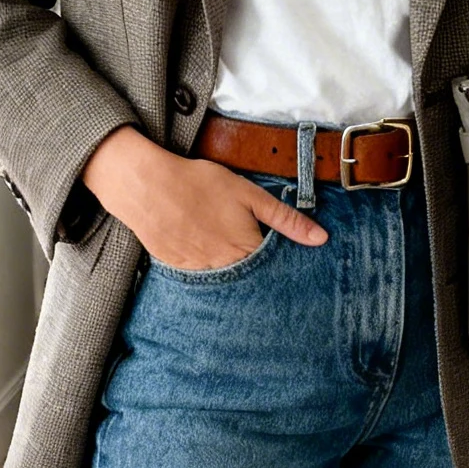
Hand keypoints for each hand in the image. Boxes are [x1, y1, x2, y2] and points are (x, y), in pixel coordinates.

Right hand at [82, 127, 327, 268]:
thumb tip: (320, 239)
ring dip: (231, 276)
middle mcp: (225, 269)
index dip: (279, 265)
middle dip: (256, 275)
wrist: (147, 186)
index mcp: (247, 250)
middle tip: (251, 257)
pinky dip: (206, 271)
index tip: (282, 261)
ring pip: (224, 283)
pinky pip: (199, 278)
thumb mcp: (249, 195)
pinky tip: (203, 253)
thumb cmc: (200, 184)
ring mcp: (200, 272)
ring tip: (226, 254)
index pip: (273, 270)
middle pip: (250, 281)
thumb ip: (285, 219)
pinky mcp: (178, 270)